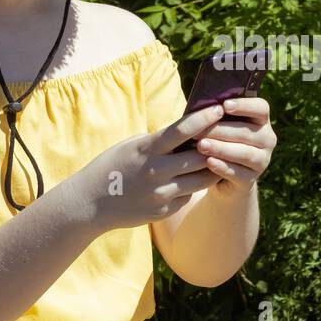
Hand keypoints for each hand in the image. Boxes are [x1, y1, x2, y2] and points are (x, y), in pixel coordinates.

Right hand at [72, 105, 224, 229]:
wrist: (90, 203)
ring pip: (201, 180)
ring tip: (223, 157)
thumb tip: (189, 130)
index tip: (219, 109)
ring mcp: (161, 193)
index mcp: (147, 149)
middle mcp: (157, 171)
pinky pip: (188, 196)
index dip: (204, 118)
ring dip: (214, 168)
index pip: (182, 130)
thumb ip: (158, 141)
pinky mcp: (163, 210)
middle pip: (199, 156)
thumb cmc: (111, 166)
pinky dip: (193, 187)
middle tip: (229, 135)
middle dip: (216, 145)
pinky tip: (196, 180)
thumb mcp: (131, 146)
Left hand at [188, 96, 275, 197]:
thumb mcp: (221, 126)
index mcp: (261, 120)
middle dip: (221, 131)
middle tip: (199, 131)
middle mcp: (267, 139)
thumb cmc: (220, 140)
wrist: (222, 176)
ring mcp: (262, 160)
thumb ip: (218, 115)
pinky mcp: (252, 179)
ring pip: (245, 153)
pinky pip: (238, 173)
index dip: (245, 106)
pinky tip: (209, 162)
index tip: (224, 106)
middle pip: (247, 132)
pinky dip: (223, 167)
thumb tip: (204, 107)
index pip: (261, 108)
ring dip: (221, 149)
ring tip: (201, 146)